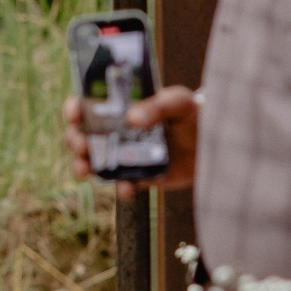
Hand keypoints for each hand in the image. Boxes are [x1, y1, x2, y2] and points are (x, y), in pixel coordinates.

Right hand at [62, 84, 198, 193]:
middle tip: (81, 145)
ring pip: (93, 163)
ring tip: (86, 170)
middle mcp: (116, 132)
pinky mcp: (139, 177)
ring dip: (83, 167)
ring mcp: (125, 156)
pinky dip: (120, 188)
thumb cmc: (192, 114)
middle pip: (83, 136)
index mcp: (121, 107)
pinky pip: (122, 185)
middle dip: (75, 141)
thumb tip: (132, 118)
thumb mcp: (178, 102)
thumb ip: (156, 106)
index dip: (75, 108)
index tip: (75, 113)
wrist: (216, 144)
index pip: (88, 105)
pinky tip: (126, 188)